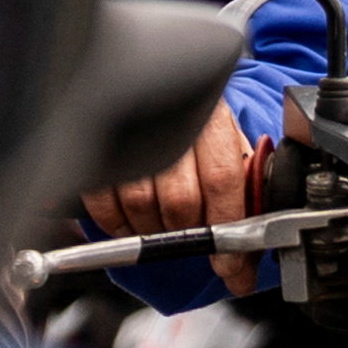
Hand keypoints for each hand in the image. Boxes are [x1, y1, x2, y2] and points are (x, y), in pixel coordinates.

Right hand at [81, 100, 273, 296]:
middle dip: (190, 234)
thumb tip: (252, 251)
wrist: (150, 81)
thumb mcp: (226, 141)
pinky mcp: (96, 149)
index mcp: (211, 118)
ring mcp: (129, 134)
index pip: (223, 180)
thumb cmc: (195, 122)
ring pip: (142, 205)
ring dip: (154, 231)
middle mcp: (170, 123)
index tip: (232, 266)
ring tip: (162, 227)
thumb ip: (242, 186)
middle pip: (181, 200)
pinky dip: (116, 224)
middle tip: (194, 242)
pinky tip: (129, 223)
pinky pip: (103, 202)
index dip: (227, 227)